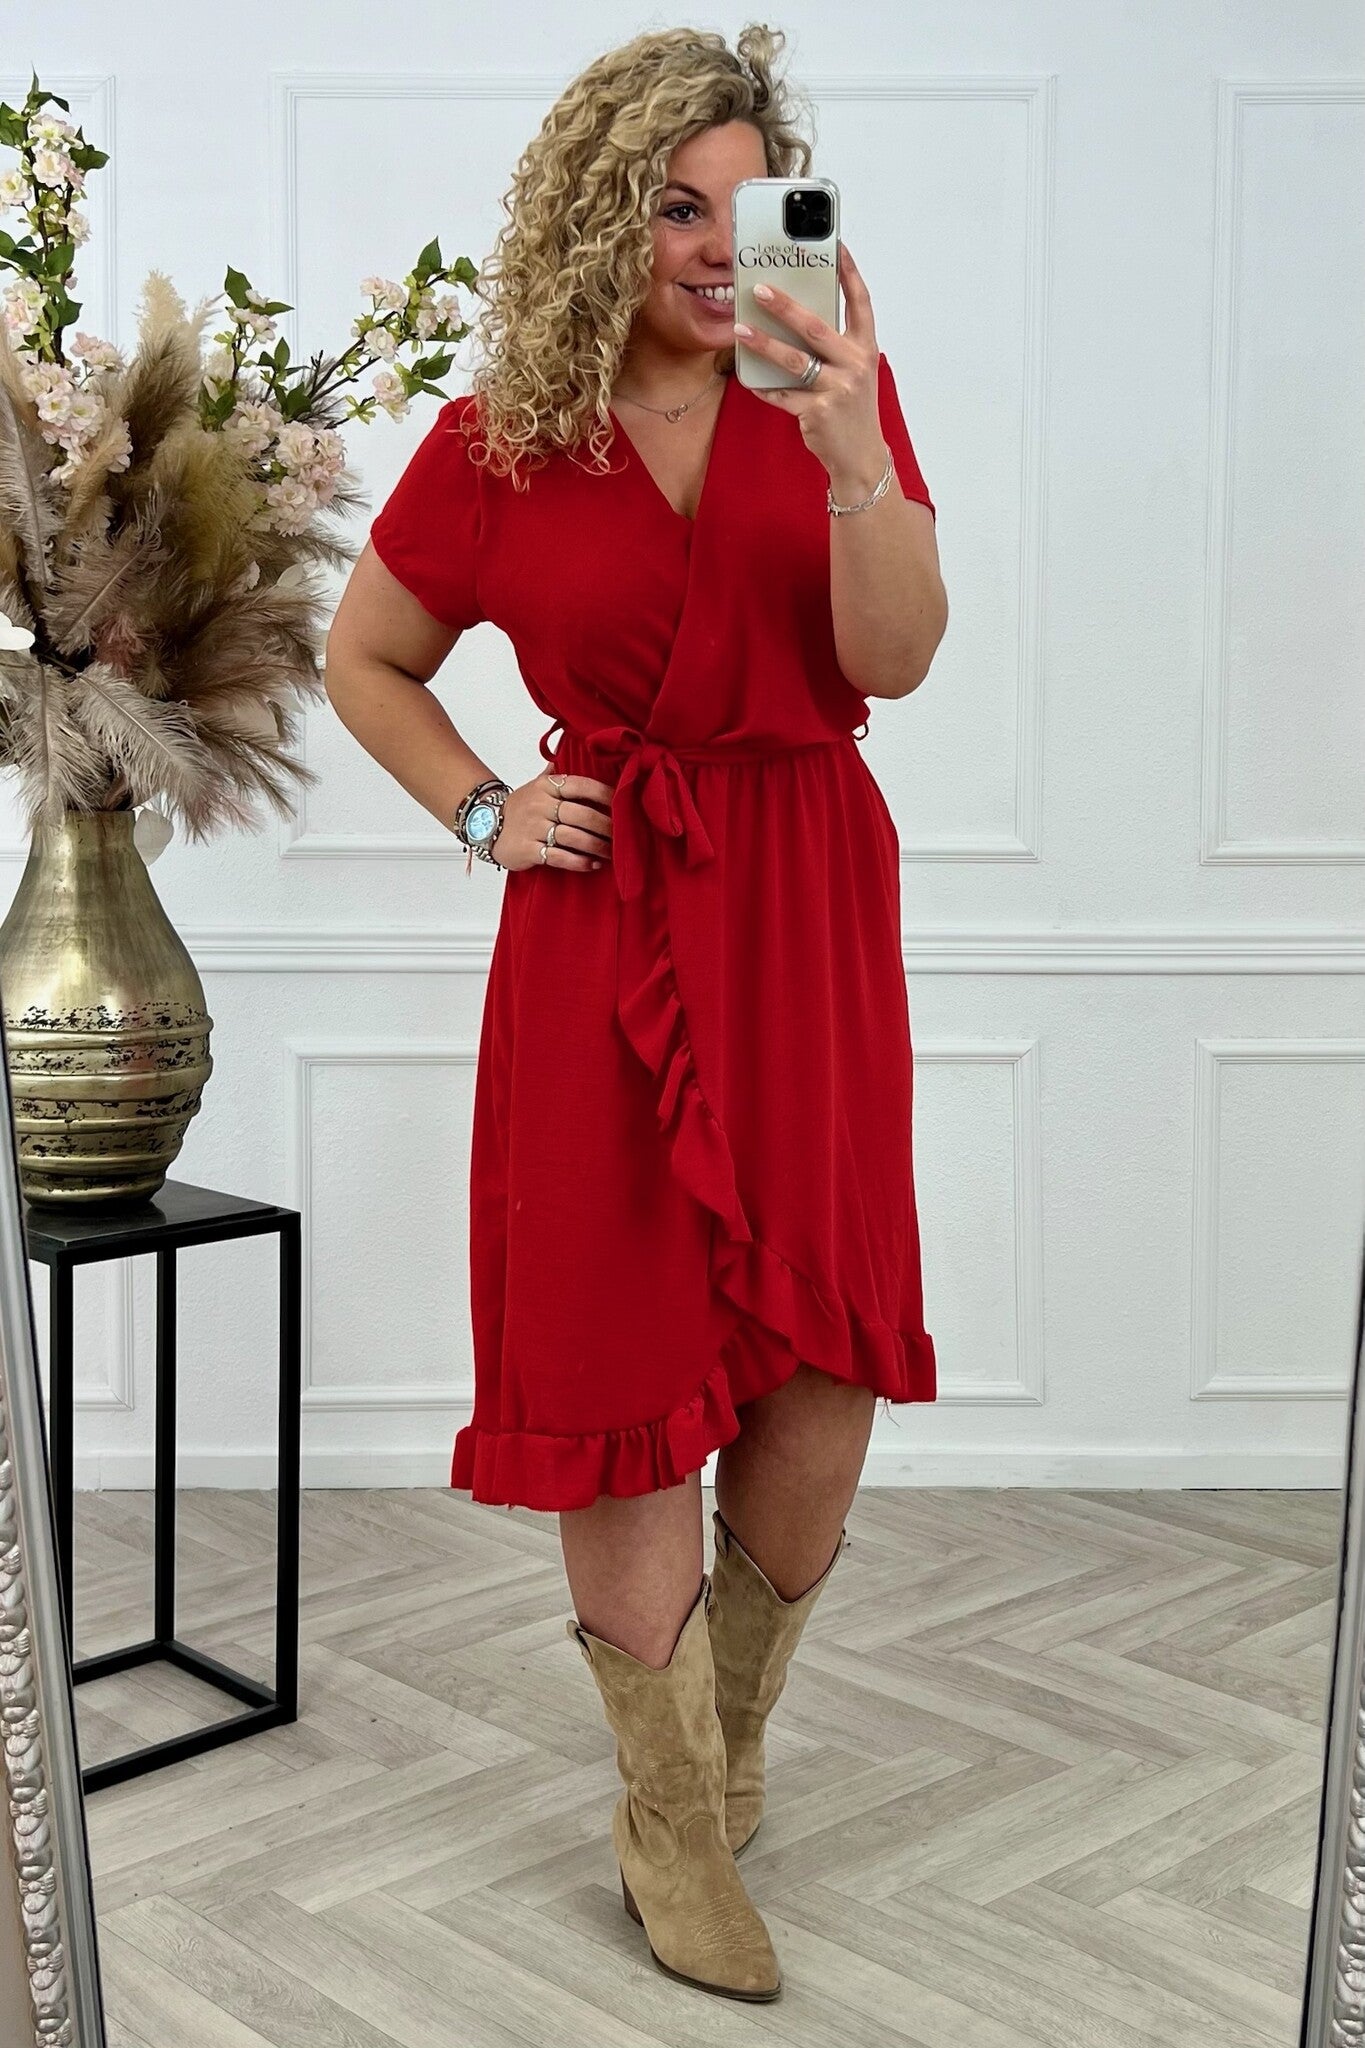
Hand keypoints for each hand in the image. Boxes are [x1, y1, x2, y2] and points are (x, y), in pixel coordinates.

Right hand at [491, 765, 613, 872]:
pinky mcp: (528, 850)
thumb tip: (568, 748)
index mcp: (546, 786)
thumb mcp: (535, 785)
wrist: (485, 826)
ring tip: (611, 852)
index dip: (604, 794)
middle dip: (606, 826)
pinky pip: (559, 857)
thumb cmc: (519, 808)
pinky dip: (579, 862)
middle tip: (622, 834)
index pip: (580, 785)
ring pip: (573, 837)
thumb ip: (555, 774)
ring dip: (597, 846)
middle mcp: (540, 805)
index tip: (623, 804)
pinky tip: (592, 864)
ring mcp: (533, 828)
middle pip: (581, 814)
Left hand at [733, 242, 886, 495]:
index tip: (835, 246)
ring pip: (793, 360)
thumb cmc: (853, 408)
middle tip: (759, 289)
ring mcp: (837, 389)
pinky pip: (782, 394)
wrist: (862, 456)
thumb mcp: (854, 371)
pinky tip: (748, 377)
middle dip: (785, 306)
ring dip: (763, 343)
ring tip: (740, 330)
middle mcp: (855, 364)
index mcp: (865, 348)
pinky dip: (763, 386)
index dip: (848, 272)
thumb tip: (795, 316)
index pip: (860, 302)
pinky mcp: (818, 412)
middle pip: (816, 327)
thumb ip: (834, 345)